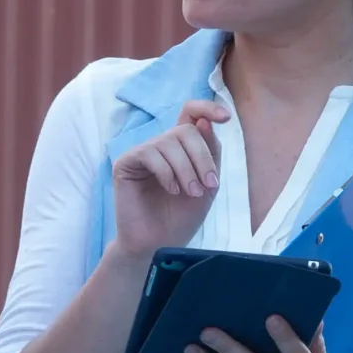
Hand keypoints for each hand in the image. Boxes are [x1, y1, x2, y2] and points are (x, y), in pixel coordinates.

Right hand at [111, 99, 229, 258]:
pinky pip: (151, 154)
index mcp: (181, 148)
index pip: (190, 114)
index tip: (226, 117)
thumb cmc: (182, 217)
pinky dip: (167, 173)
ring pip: (171, 141)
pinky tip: (172, 190)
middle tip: (208, 186)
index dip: (207, 108)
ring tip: (191, 193)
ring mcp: (142, 153)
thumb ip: (209, 152)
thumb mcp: (208, 184)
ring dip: (187, 169)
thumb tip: (204, 121)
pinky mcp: (126, 163)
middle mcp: (161, 146)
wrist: (160, 244)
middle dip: (202, 157)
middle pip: (186, 130)